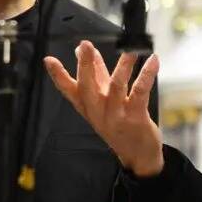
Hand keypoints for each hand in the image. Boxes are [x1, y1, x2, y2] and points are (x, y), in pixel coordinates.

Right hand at [45, 41, 163, 176]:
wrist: (137, 155)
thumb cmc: (119, 122)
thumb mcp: (103, 100)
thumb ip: (94, 74)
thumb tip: (80, 50)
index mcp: (87, 106)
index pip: (68, 90)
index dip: (57, 75)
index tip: (49, 60)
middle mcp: (98, 110)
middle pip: (87, 86)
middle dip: (85, 65)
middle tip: (85, 45)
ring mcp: (116, 115)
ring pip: (117, 86)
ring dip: (123, 65)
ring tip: (130, 49)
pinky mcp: (135, 117)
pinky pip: (140, 92)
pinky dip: (147, 75)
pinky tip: (153, 60)